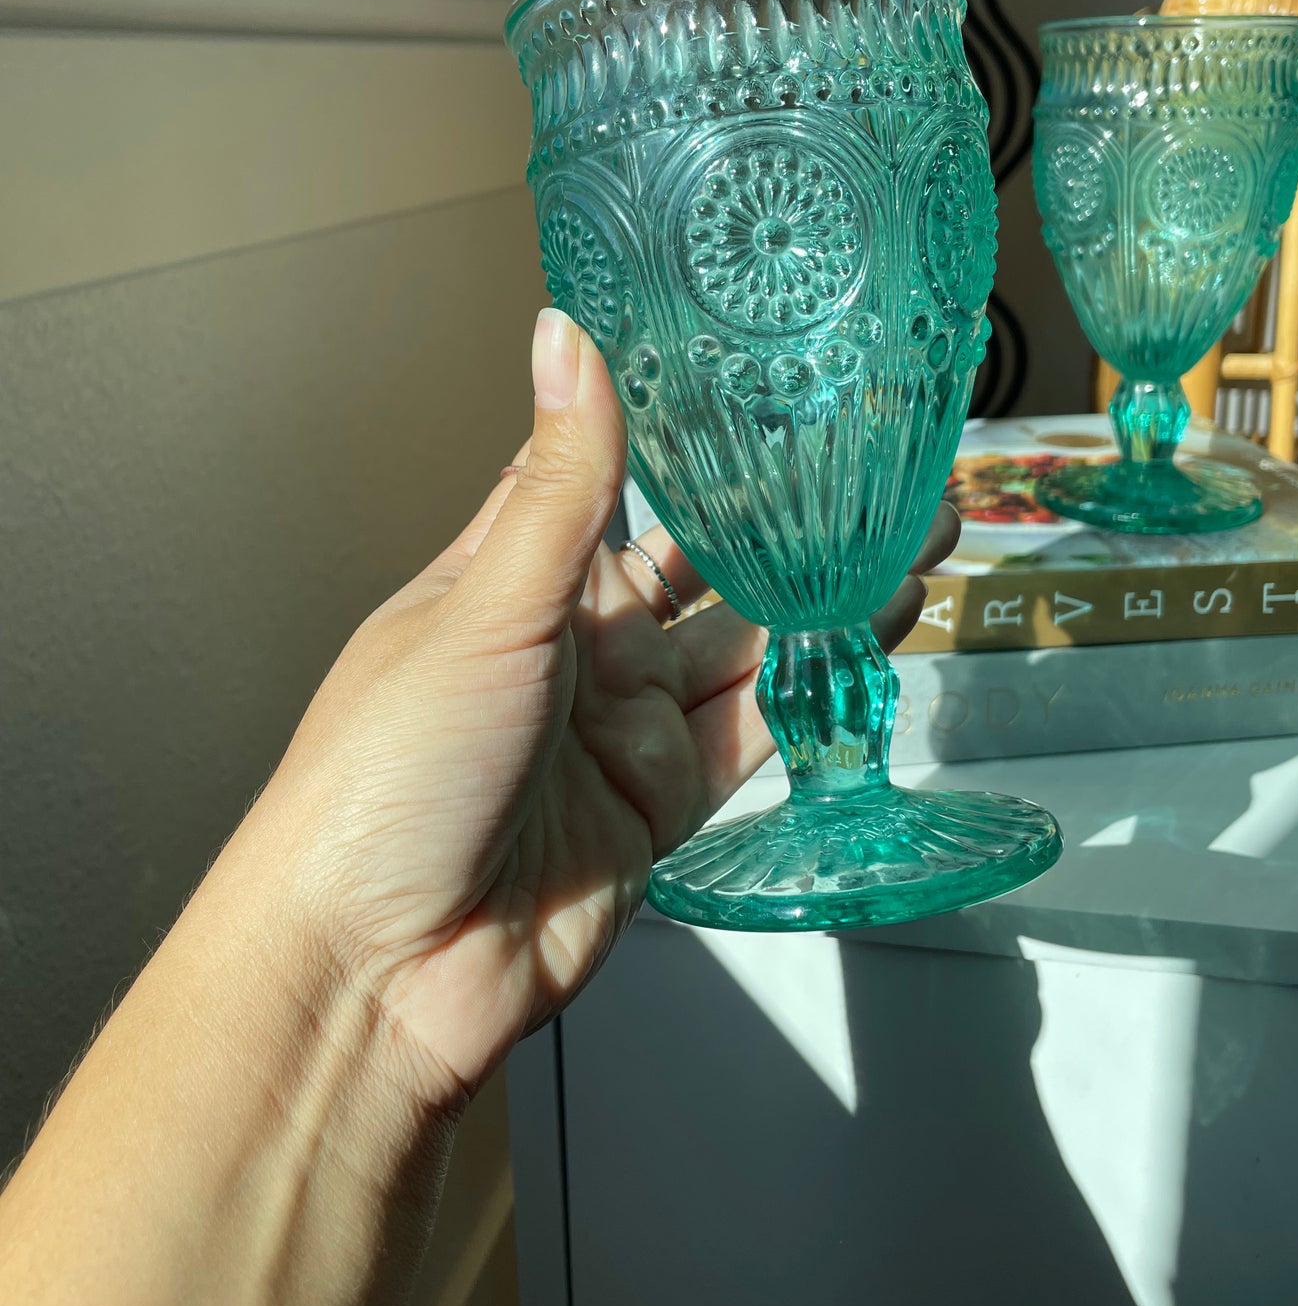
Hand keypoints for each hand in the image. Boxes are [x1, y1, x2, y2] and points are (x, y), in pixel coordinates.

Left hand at [260, 309, 960, 1112]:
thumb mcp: (485, 608)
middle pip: (705, 559)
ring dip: (827, 593)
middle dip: (787, 515)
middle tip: (875, 462)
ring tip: (910, 532)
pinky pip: (758, 729)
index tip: (759, 371)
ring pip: (749, 640)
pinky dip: (820, 686)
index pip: (610, 473)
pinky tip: (877, 635)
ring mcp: (623, 722)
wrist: (379, 970)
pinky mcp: (662, 798)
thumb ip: (558, 484)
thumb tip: (563, 335)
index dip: (683, 424)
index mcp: (513, 573)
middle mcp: (575, 641)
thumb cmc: (382, 777)